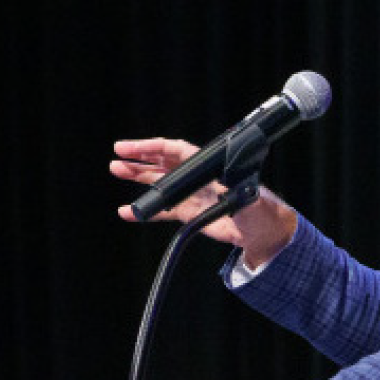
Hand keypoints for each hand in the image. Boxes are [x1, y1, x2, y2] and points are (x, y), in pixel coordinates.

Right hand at [111, 138, 296, 265]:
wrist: (263, 231)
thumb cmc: (261, 209)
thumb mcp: (249, 196)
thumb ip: (235, 190)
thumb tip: (226, 186)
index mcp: (208, 167)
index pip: (175, 151)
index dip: (151, 148)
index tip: (130, 148)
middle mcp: (197, 178)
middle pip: (163, 163)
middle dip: (139, 159)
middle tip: (117, 158)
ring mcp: (192, 195)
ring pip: (160, 183)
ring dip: (138, 178)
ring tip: (116, 170)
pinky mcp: (190, 213)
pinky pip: (163, 211)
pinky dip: (145, 212)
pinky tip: (127, 211)